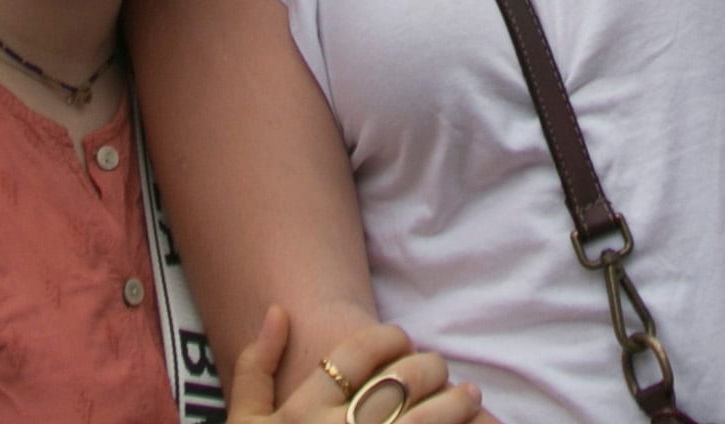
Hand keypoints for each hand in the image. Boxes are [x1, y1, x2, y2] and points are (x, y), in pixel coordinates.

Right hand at [226, 313, 481, 423]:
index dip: (385, 338)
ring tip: (469, 395)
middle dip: (428, 366)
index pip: (354, 354)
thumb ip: (254, 370)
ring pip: (427, 418)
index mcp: (302, 412)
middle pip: (398, 380)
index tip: (400, 338)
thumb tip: (279, 312)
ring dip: (456, 402)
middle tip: (438, 366)